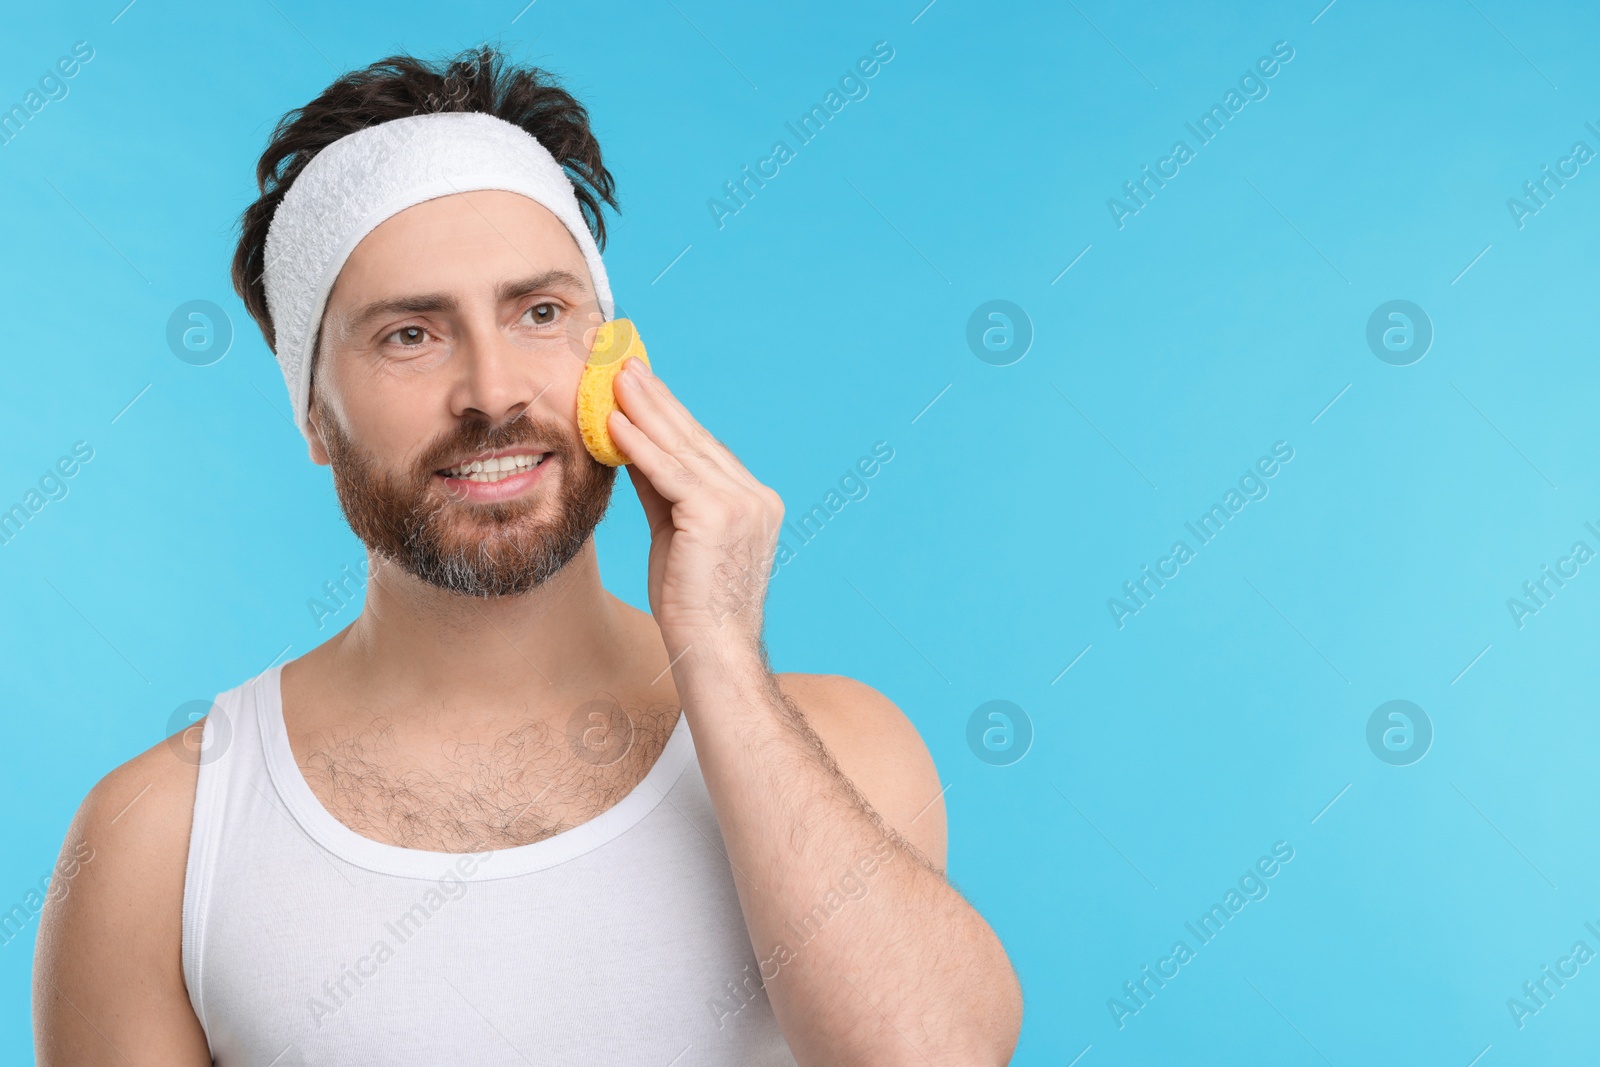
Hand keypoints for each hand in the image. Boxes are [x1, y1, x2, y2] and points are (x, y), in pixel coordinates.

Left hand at [607, 357, 784, 659]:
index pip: (704, 449)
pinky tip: (615, 422)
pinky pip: (670, 472)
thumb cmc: (691, 607)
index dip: (669, 415)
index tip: (641, 385)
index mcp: (753, 503)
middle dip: (656, 400)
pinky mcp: (719, 514)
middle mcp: (755, 497)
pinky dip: (639, 445)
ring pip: (682, 449)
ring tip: (615, 380)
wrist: (712, 652)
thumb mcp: (674, 536)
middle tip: (625, 365)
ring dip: (644, 410)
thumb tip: (631, 448)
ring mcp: (743, 503)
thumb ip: (660, 492)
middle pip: (695, 439)